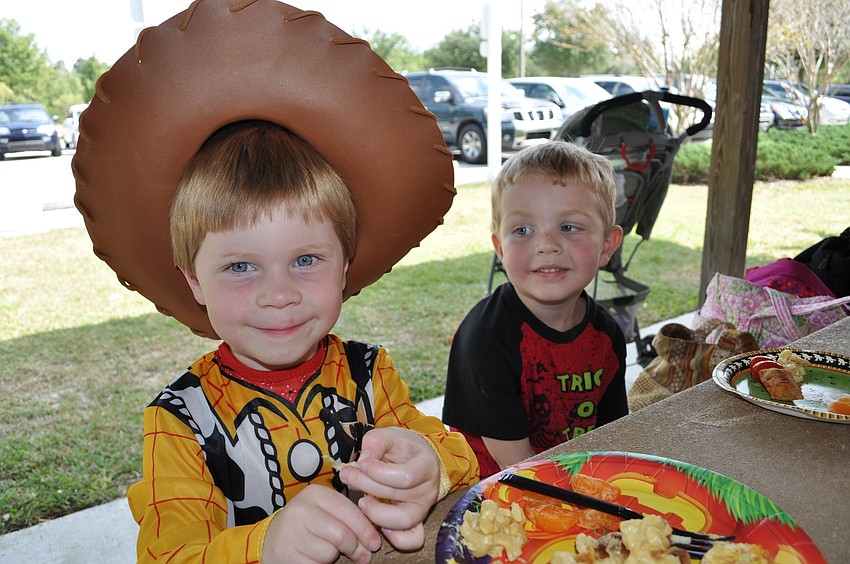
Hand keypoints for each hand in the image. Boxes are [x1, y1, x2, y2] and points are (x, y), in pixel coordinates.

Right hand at [261, 484, 380, 563]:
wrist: (273, 538)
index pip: (349, 512)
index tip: (375, 543)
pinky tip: (315, 558)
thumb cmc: (308, 524)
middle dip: (356, 548)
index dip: (366, 530)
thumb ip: (349, 516)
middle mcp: (300, 510)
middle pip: (342, 535)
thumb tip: (372, 538)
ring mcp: (290, 532)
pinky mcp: (284, 554)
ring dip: (334, 557)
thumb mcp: (326, 511)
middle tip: (362, 555)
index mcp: (315, 494)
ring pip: (329, 552)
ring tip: (329, 552)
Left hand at [340, 427, 440, 550]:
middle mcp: (428, 490)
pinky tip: (378, 524)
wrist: (417, 459)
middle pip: (397, 495)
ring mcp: (423, 509)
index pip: (405, 476)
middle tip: (348, 475)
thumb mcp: (390, 435)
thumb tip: (365, 459)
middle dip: (366, 486)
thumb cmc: (403, 447)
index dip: (379, 472)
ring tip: (361, 502)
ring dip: (376, 513)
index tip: (361, 463)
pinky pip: (412, 539)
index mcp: (426, 466)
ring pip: (402, 521)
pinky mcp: (416, 523)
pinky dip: (396, 538)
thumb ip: (376, 442)